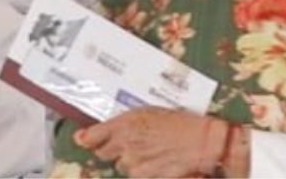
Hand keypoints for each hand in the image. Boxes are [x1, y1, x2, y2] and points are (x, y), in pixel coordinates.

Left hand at [75, 107, 230, 177]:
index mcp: (125, 123)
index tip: (83, 140)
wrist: (203, 141)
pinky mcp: (144, 175)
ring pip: (122, 166)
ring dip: (131, 161)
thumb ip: (123, 124)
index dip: (87, 140)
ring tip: (151, 152)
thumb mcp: (150, 113)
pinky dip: (144, 171)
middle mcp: (125, 143)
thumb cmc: (180, 123)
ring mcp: (134, 162)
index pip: (92, 136)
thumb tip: (97, 133)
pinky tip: (157, 162)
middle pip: (104, 154)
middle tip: (131, 144)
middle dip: (113, 150)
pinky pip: (136, 175)